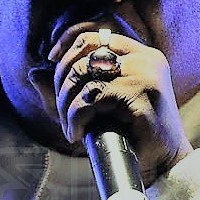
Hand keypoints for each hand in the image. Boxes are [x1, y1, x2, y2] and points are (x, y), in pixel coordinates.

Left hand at [48, 26, 193, 183]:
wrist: (165, 164)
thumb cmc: (133, 137)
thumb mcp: (100, 108)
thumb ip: (71, 89)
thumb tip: (33, 73)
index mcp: (140, 56)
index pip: (96, 35)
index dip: (68, 44)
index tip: (52, 61)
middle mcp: (145, 59)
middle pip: (85, 55)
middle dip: (63, 84)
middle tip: (62, 113)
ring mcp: (145, 74)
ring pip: (85, 77)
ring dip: (66, 105)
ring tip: (70, 127)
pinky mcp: (141, 94)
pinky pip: (92, 99)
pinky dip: (76, 118)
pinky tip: (77, 134)